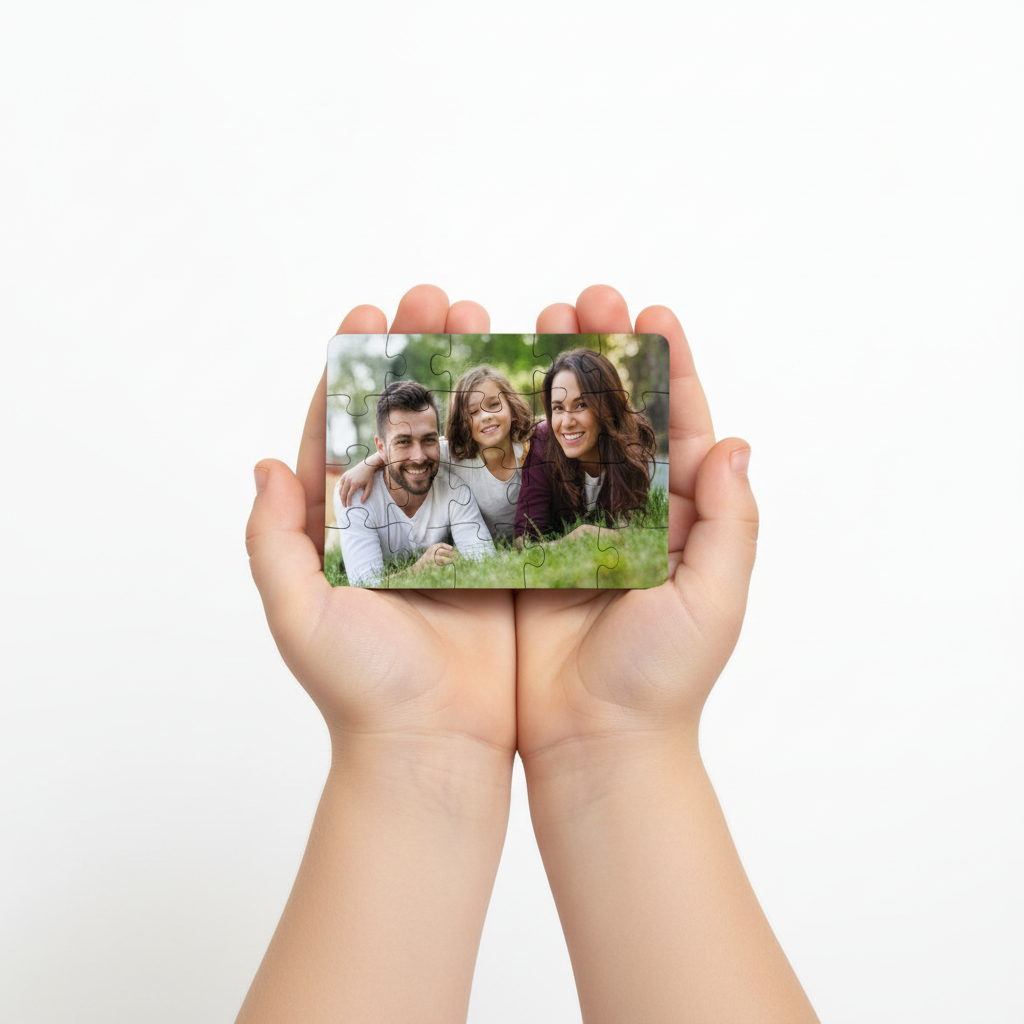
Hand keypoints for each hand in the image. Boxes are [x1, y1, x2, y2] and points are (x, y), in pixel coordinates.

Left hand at [248, 285, 514, 757]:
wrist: (434, 748)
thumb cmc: (361, 689)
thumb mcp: (299, 614)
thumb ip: (275, 541)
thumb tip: (265, 464)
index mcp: (342, 526)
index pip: (341, 429)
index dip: (352, 369)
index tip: (370, 312)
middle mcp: (396, 521)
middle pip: (408, 419)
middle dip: (422, 354)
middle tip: (442, 299)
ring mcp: (452, 533)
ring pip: (463, 440)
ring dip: (474, 380)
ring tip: (492, 325)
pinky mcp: (502, 555)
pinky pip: (509, 485)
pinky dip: (519, 437)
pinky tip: (535, 392)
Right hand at [336, 450, 381, 506]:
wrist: (367, 465)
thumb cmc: (369, 477)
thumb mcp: (370, 486)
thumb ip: (366, 495)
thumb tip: (361, 502)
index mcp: (355, 484)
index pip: (349, 495)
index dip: (348, 501)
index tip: (349, 506)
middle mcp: (349, 480)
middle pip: (343, 493)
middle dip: (343, 500)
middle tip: (344, 505)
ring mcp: (346, 477)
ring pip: (340, 488)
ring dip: (340, 495)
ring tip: (343, 500)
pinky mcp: (345, 474)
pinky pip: (340, 483)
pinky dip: (340, 488)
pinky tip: (341, 492)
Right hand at [515, 285, 756, 765]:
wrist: (594, 746)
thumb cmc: (662, 683)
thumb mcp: (714, 601)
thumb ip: (731, 523)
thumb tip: (735, 442)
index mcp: (677, 517)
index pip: (676, 424)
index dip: (666, 366)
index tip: (651, 311)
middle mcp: (623, 514)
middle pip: (610, 416)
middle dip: (596, 355)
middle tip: (576, 300)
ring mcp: (567, 529)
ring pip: (555, 438)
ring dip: (542, 381)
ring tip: (523, 325)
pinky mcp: (519, 551)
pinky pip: (510, 483)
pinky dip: (497, 438)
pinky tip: (479, 394)